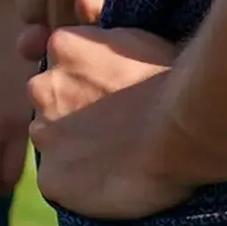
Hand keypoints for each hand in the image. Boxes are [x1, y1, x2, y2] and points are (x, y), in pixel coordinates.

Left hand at [30, 24, 195, 220]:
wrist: (185, 128)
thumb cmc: (176, 80)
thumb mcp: (139, 39)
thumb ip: (108, 44)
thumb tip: (105, 41)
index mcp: (62, 47)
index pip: (63, 65)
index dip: (90, 82)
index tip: (116, 95)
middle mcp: (41, 88)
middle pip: (51, 102)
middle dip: (76, 112)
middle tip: (117, 126)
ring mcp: (44, 135)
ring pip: (52, 142)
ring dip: (75, 148)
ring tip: (118, 156)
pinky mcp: (52, 178)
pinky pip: (59, 183)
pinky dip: (79, 186)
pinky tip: (111, 182)